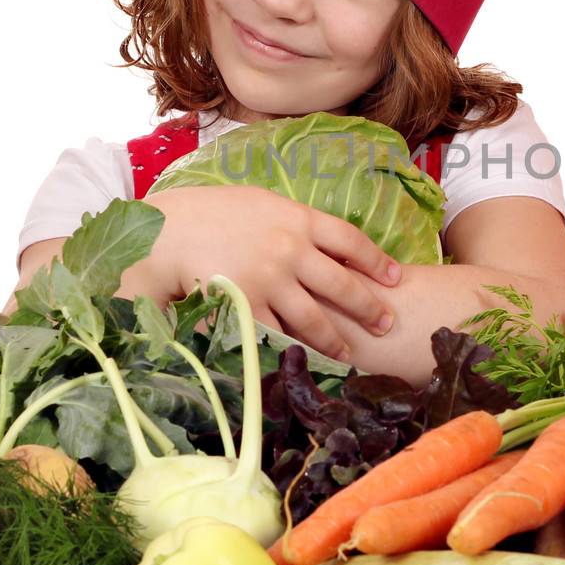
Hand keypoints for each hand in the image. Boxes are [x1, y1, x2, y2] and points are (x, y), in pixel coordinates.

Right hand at [119, 185, 401, 362]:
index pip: (350, 240)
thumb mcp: (260, 202)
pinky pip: (276, 334)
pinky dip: (293, 350)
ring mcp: (269, 281)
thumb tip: (322, 236)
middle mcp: (290, 250)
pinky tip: (305, 361)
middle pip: (343, 284)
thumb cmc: (212, 212)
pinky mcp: (246, 308)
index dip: (377, 261)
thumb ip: (293, 220)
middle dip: (369, 308)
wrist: (168, 231)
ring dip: (335, 340)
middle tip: (387, 324)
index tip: (395, 278)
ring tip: (348, 355)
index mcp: (297, 219)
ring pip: (314, 318)